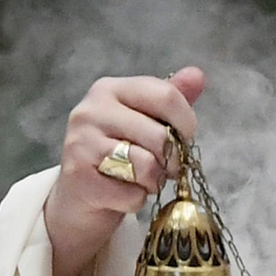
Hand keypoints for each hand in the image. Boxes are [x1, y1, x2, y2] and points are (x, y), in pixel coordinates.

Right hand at [45, 67, 205, 275]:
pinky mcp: (79, 179)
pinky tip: (123, 195)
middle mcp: (90, 111)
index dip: (186, 122)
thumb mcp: (142, 121)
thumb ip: (168, 99)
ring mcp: (81, 144)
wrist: (77, 198)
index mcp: (109, 89)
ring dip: (154, 182)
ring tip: (143, 181)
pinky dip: (136, 201)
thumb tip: (197, 75)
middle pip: (159, 135)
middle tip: (165, 168)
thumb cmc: (115, 155)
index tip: (184, 138)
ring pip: (147, 166)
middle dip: (172, 160)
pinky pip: (132, 195)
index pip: (166, 95)